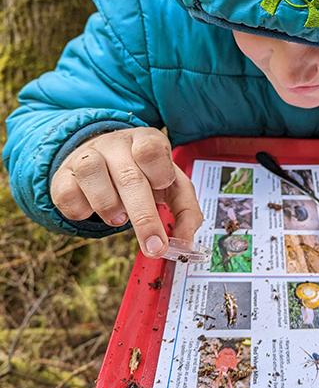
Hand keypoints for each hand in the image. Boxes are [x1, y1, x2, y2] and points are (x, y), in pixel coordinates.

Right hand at [50, 127, 203, 256]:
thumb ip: (186, 211)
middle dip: (144, 218)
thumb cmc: (145, 176)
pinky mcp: (63, 175)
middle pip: (128, 177)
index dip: (159, 173)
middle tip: (154, 247)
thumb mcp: (172, 186)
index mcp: (146, 141)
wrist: (103, 161)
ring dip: (109, 207)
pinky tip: (93, 210)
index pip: (151, 149)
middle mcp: (115, 144)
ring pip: (92, 176)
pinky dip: (82, 212)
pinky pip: (67, 195)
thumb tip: (186, 242)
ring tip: (119, 218)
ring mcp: (86, 157)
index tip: (161, 188)